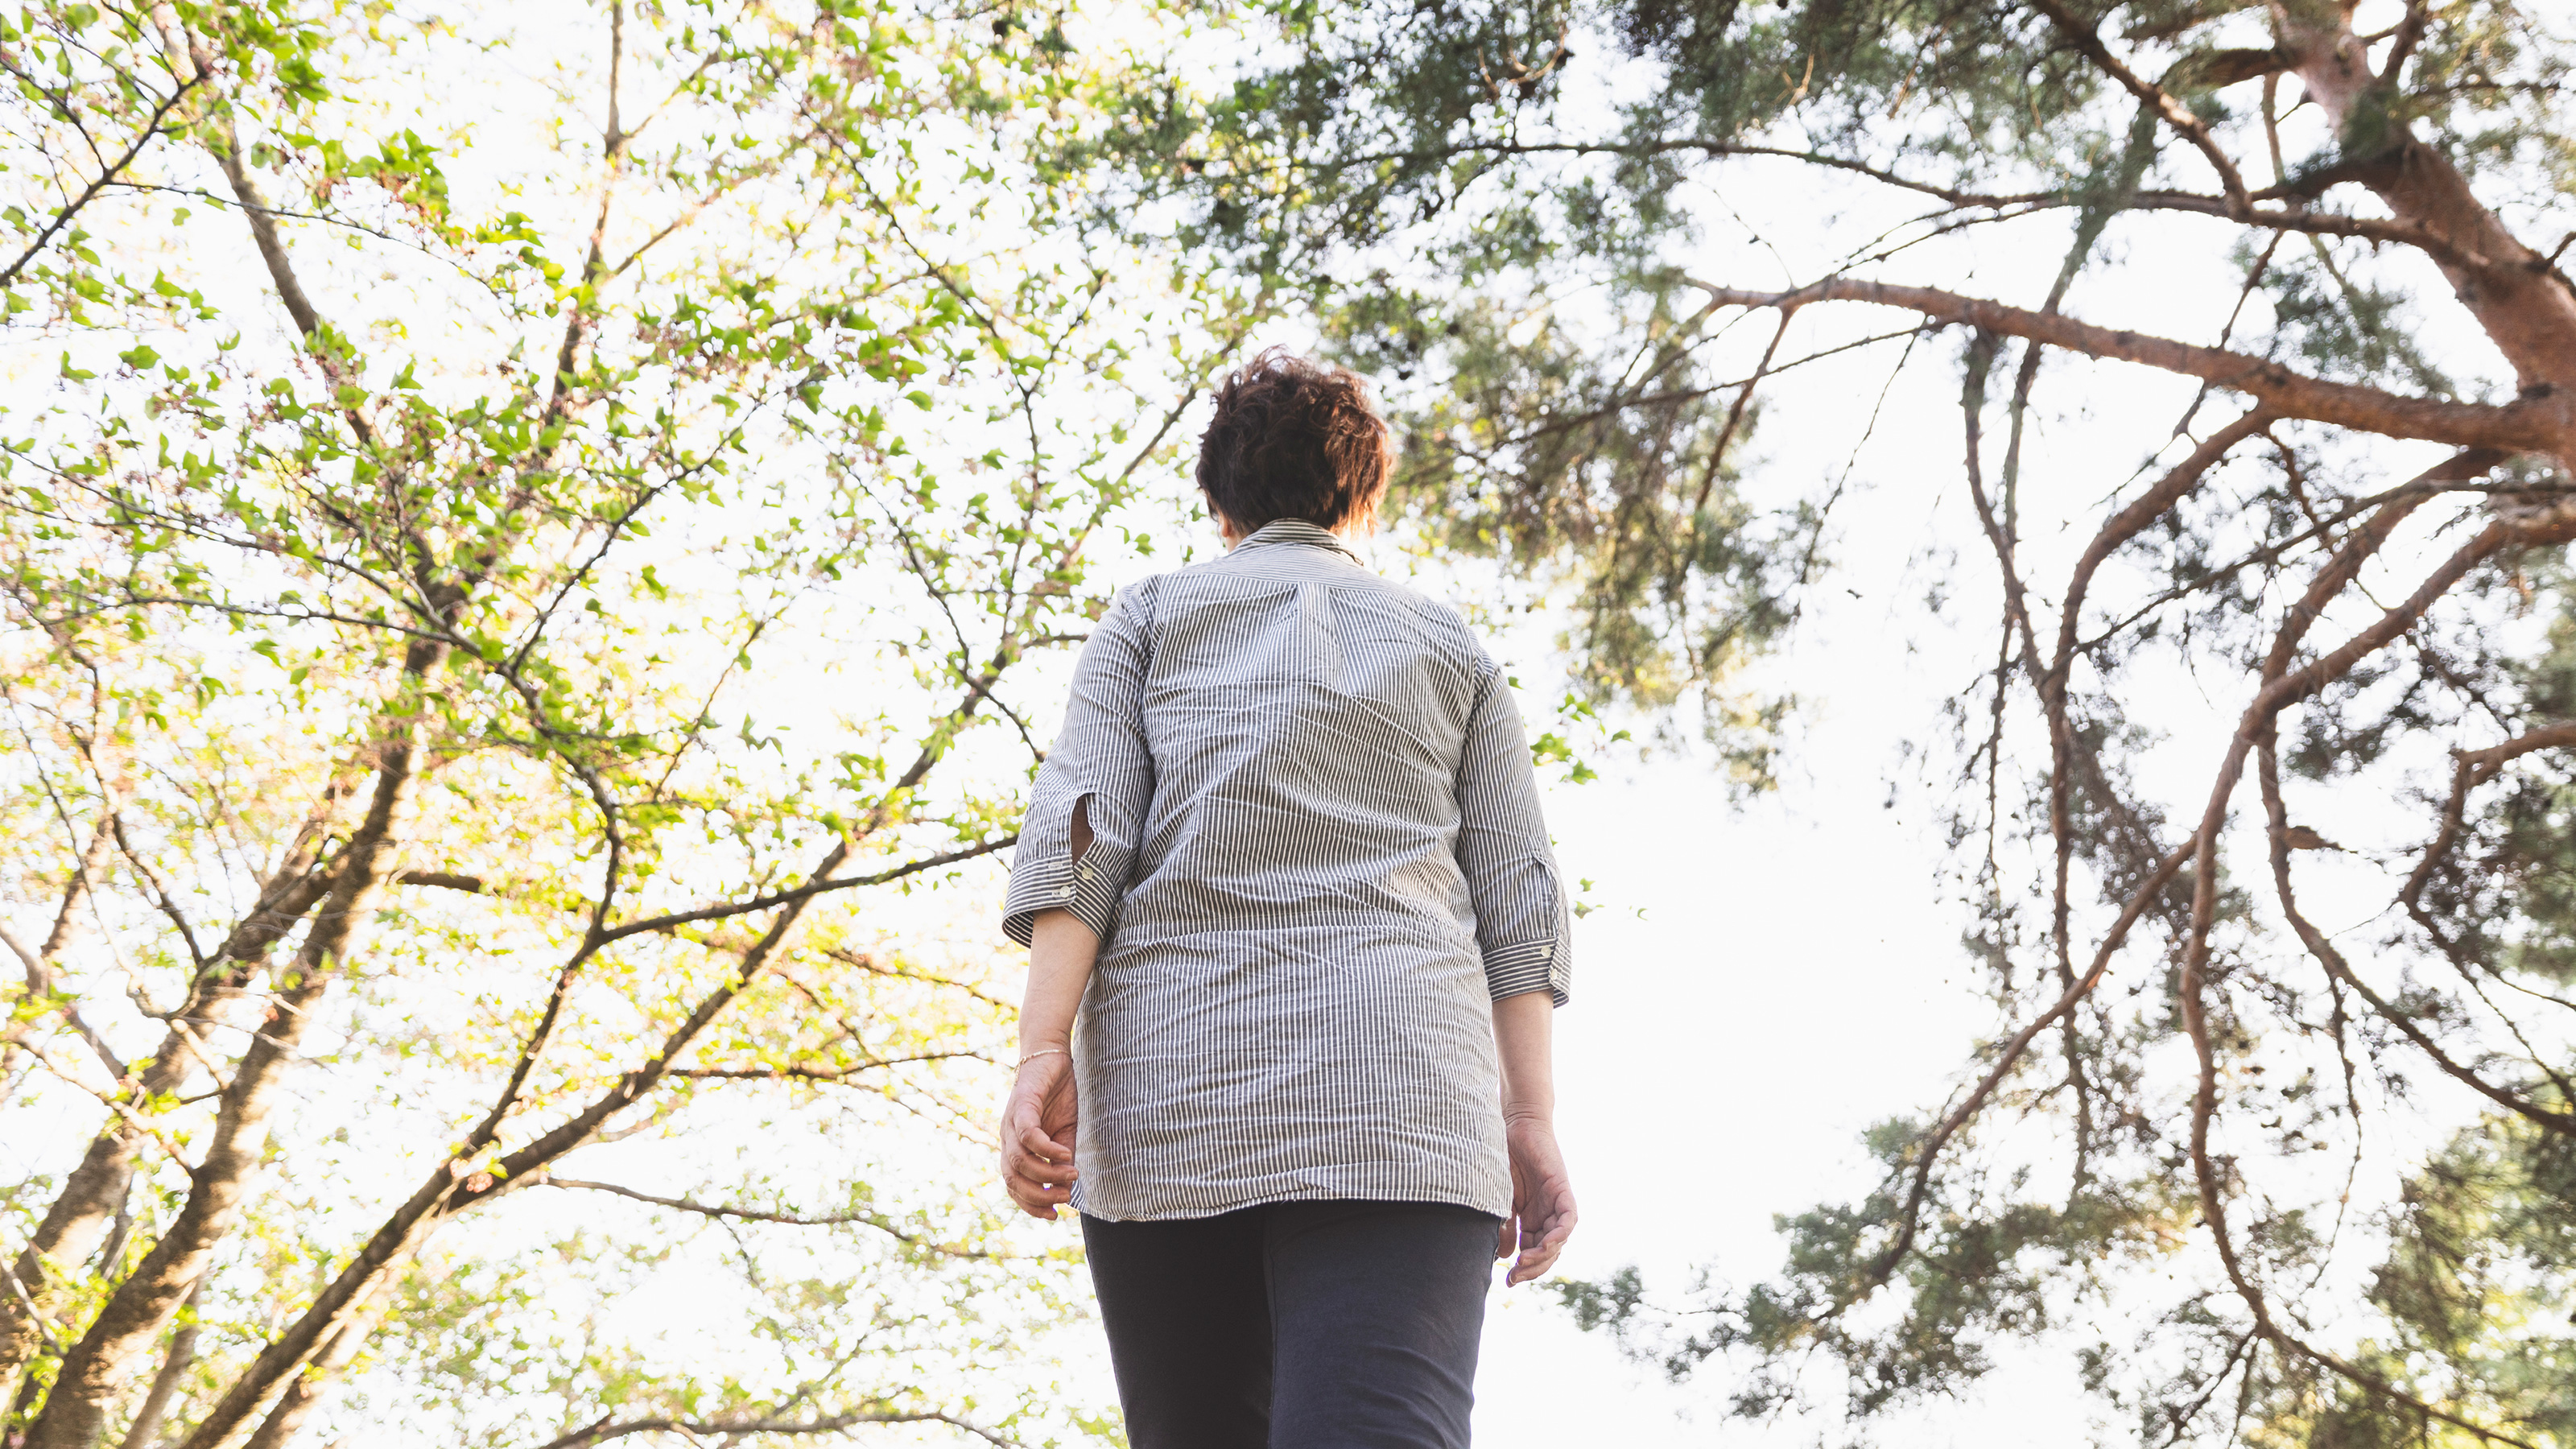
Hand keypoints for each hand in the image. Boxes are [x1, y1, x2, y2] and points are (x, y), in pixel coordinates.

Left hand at [998, 1050, 1078, 1219]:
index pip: (1013, 1185)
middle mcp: (1007, 1137)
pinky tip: (1064, 1155)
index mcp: (1014, 1147)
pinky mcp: (1021, 1104)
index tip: (1054, 1215)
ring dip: (1046, 1174)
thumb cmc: (1058, 1094)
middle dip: (1037, 1196)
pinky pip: (1028, 1135)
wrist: (1053, 1055)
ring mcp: (1011, 1122)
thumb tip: (1069, 1184)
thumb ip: (1063, 1156)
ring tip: (1071, 1177)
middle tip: (1065, 1199)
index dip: (1031, 1204)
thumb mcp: (1065, 1132)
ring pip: (1019, 1160)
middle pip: (1011, 1178)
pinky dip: (1045, 1150)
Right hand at [1496, 1112, 1575, 1285]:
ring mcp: (1556, 1203)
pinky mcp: (1563, 1190)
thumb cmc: (1504, 1158)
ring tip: (1526, 1263)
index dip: (1524, 1269)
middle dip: (1533, 1268)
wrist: (1514, 1126)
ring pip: (1559, 1240)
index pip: (1534, 1251)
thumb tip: (1506, 1257)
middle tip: (1515, 1277)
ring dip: (1544, 1255)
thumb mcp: (1501, 1199)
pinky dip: (1560, 1234)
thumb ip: (1505, 1226)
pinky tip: (1547, 1244)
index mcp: (1532, 1218)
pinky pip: (1569, 1219)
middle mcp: (1547, 1214)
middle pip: (1548, 1251)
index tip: (1508, 1280)